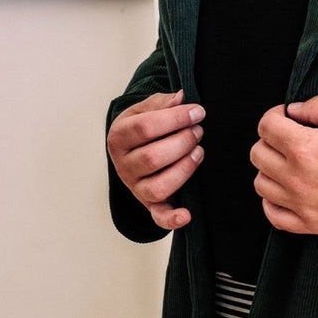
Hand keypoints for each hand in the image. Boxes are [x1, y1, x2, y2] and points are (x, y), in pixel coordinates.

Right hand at [107, 90, 205, 230]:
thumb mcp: (146, 110)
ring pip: (158, 186)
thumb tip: (182, 97)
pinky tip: (187, 214)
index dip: (175, 119)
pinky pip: (158, 217)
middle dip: (182, 142)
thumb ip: (163, 103)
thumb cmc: (142, 127)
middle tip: (199, 131)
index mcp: (119, 137)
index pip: (145, 128)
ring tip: (199, 152)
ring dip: (184, 169)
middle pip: (152, 158)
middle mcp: (123, 165)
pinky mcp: (149, 204)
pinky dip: (172, 219)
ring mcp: (135, 187)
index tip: (197, 112)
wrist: (131, 148)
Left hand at [250, 97, 317, 237]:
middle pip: (258, 154)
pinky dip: (273, 202)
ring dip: (270, 170)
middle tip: (290, 139)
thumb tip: (294, 110)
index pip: (266, 126)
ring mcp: (300, 204)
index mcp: (304, 148)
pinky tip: (286, 192)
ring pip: (261, 184)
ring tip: (290, 165)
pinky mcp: (309, 224)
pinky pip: (273, 215)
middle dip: (270, 141)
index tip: (287, 118)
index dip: (274, 116)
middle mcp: (296, 177)